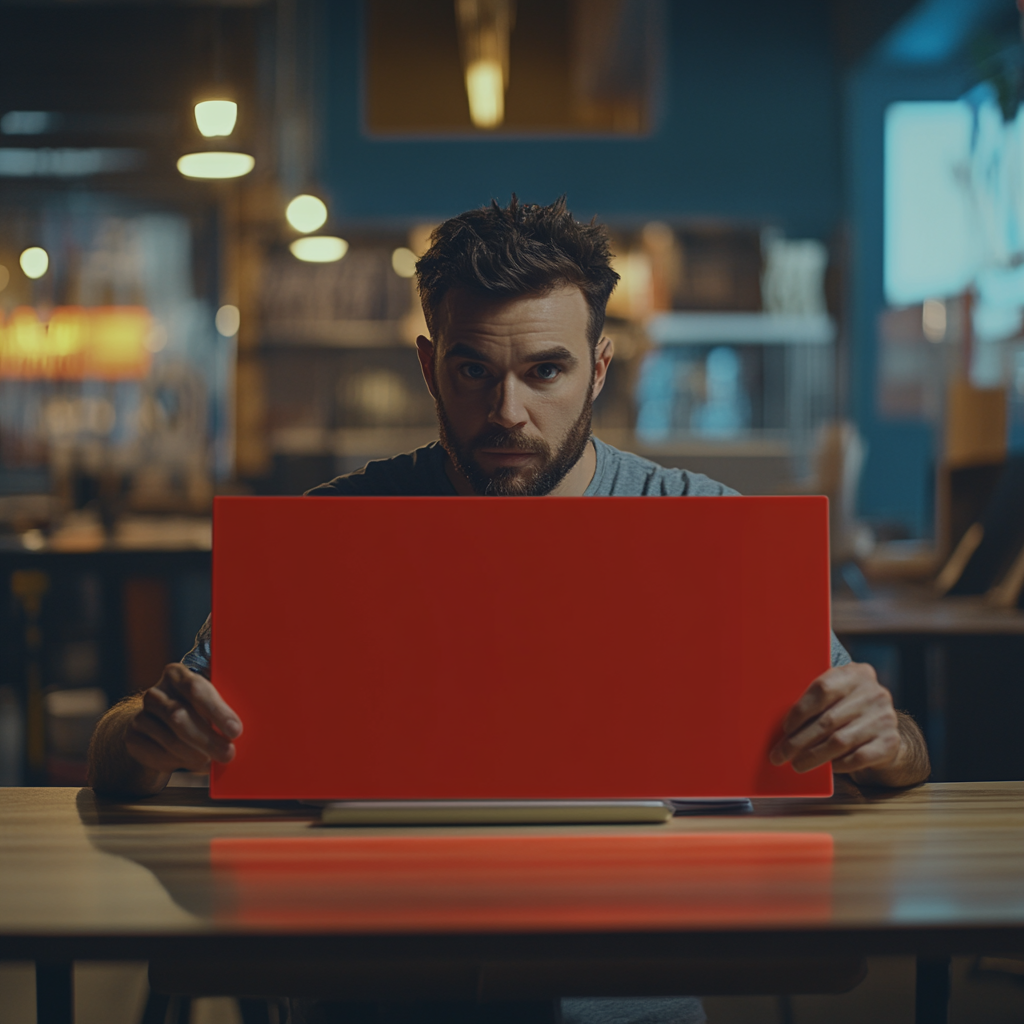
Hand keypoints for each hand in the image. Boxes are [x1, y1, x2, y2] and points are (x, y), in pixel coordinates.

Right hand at [126, 663, 242, 773]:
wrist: (156, 726)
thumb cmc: (195, 711)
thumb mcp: (208, 703)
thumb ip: (221, 709)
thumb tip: (239, 729)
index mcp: (176, 675)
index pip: (196, 689)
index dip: (217, 711)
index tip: (236, 731)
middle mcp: (156, 692)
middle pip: (181, 716)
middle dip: (208, 739)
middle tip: (228, 754)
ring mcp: (141, 714)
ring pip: (171, 739)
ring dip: (195, 754)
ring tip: (211, 761)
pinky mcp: (133, 737)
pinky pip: (158, 753)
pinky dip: (179, 761)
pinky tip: (192, 762)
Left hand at [769, 662, 900, 775]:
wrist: (885, 727)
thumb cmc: (846, 707)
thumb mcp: (836, 694)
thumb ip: (815, 697)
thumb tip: (777, 718)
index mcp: (856, 673)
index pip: (822, 689)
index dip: (800, 711)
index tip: (784, 728)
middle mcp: (874, 693)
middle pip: (827, 720)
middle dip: (798, 741)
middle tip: (780, 755)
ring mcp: (885, 718)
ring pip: (840, 741)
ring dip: (813, 756)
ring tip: (796, 764)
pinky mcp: (890, 742)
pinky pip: (857, 757)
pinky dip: (838, 764)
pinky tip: (826, 767)